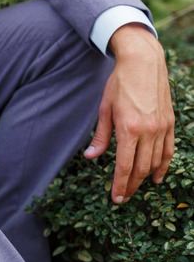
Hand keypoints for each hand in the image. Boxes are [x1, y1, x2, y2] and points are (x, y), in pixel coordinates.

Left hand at [84, 24, 174, 203]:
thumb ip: (100, 136)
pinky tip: (156, 176)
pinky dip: (163, 166)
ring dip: (145, 178)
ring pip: (155, 162)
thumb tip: (91, 157)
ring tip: (135, 188)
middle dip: (131, 186)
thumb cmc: (119, 85)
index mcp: (129, 129)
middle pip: (140, 168)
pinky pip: (168, 150)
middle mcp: (148, 131)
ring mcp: (161, 128)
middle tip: (123, 198)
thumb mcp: (104, 109)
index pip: (124, 166)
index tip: (116, 198)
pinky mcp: (169, 123)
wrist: (143, 63)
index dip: (120, 185)